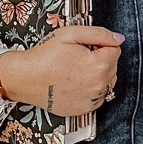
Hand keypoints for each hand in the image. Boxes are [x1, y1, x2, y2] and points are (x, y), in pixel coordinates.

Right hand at [0, 26, 122, 113]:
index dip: (100, 44)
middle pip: (112, 66)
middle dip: (100, 59)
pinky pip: (97, 97)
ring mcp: (92, 99)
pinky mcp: (84, 109)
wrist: (24, 78)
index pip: (115, 50)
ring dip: (97, 75)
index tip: (85, 46)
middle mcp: (99, 85)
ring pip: (107, 82)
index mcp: (98, 65)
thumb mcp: (70, 34)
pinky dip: (91, 89)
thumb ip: (99, 34)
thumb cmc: (44, 56)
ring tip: (75, 70)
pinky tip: (75, 83)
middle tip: (77, 57)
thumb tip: (118, 39)